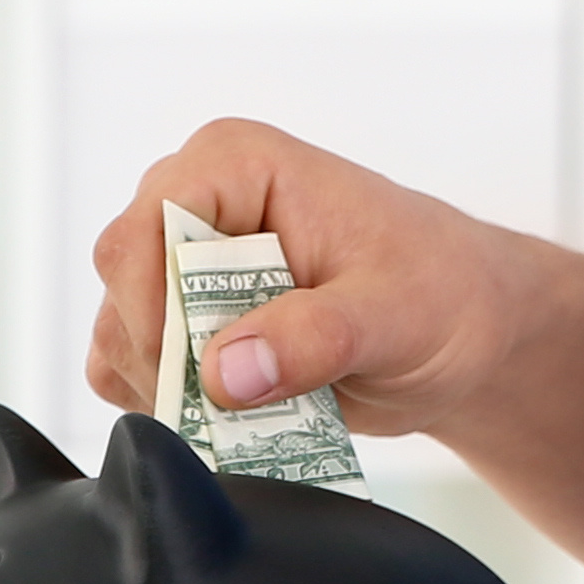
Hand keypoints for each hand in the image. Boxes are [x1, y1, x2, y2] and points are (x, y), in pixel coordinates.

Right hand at [81, 122, 554, 439]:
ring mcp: (182, 264)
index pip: (146, 226)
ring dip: (170, 391)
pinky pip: (129, 371)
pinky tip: (235, 419)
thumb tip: (226, 371)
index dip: (154, 304)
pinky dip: (169, 408)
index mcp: (239, 164)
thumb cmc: (443, 293)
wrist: (464, 332)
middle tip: (238, 404)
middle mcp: (196, 203)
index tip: (199, 373)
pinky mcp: (182, 321)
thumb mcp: (396, 315)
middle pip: (123, 282)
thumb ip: (315, 337)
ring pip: (118, 333)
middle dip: (167, 357)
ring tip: (255, 413)